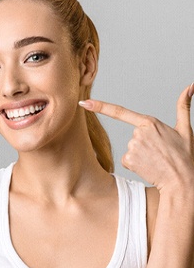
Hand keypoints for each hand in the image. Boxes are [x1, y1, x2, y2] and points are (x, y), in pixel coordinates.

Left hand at [79, 85, 193, 191]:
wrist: (183, 181)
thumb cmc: (185, 156)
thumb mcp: (186, 129)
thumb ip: (184, 106)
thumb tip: (190, 86)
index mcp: (149, 123)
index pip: (120, 111)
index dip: (100, 106)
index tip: (84, 103)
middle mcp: (137, 133)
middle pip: (133, 136)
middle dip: (144, 143)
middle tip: (160, 152)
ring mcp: (132, 147)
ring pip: (130, 148)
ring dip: (141, 154)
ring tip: (156, 160)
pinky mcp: (128, 159)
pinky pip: (127, 159)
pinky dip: (136, 163)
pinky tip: (149, 166)